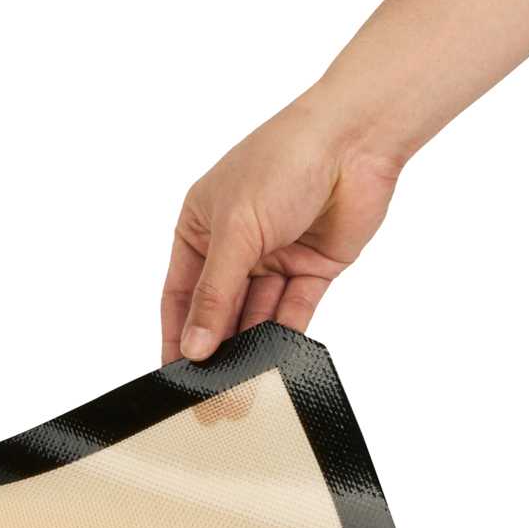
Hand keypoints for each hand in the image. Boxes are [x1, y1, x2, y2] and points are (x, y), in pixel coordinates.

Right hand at [161, 92, 406, 363]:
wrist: (354, 139)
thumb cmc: (283, 160)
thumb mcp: (235, 231)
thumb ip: (215, 294)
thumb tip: (193, 345)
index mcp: (200, 226)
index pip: (182, 293)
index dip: (177, 333)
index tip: (174, 371)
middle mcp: (235, 244)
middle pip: (219, 309)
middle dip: (216, 346)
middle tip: (211, 387)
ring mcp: (274, 256)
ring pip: (256, 313)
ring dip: (250, 344)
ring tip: (243, 378)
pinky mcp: (312, 267)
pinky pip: (293, 310)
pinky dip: (285, 333)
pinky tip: (276, 357)